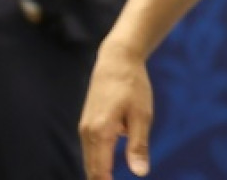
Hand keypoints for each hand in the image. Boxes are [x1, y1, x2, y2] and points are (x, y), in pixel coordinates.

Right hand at [80, 38, 153, 177]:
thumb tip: (140, 173)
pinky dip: (98, 163)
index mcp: (101, 133)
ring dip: (100, 175)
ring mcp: (84, 129)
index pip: (99, 172)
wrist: (116, 60)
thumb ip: (138, 145)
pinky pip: (91, 151)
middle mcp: (87, 133)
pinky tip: (108, 171)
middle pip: (91, 170)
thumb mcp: (142, 115)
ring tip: (111, 179)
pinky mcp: (87, 125)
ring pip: (89, 162)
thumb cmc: (132, 86)